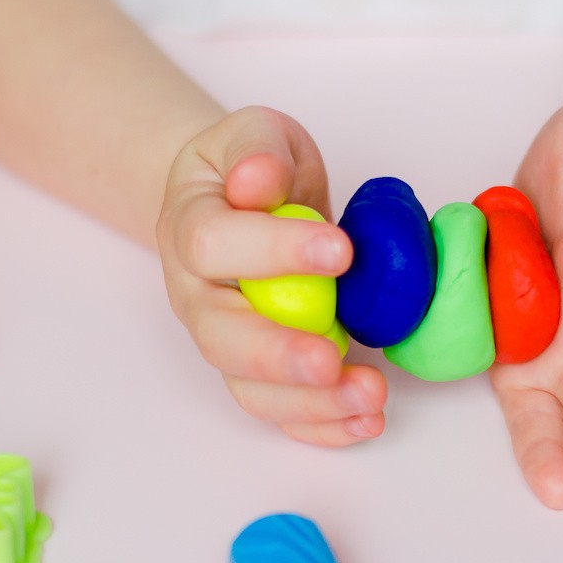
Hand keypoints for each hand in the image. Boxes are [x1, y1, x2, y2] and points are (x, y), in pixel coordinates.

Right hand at [157, 106, 386, 444]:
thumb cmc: (249, 172)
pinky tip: (365, 423)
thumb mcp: (254, 136)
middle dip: (279, 356)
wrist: (235, 206)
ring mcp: (227, 340)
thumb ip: (257, 152)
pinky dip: (321, 425)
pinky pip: (280, 409)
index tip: (339, 250)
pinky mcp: (259, 370)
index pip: (216, 246)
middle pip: (223, 339)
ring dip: (311, 403)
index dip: (274, 251)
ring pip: (250, 389)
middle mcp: (200, 297)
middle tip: (332, 361)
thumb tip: (257, 182)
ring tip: (370, 400)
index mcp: (191, 230)